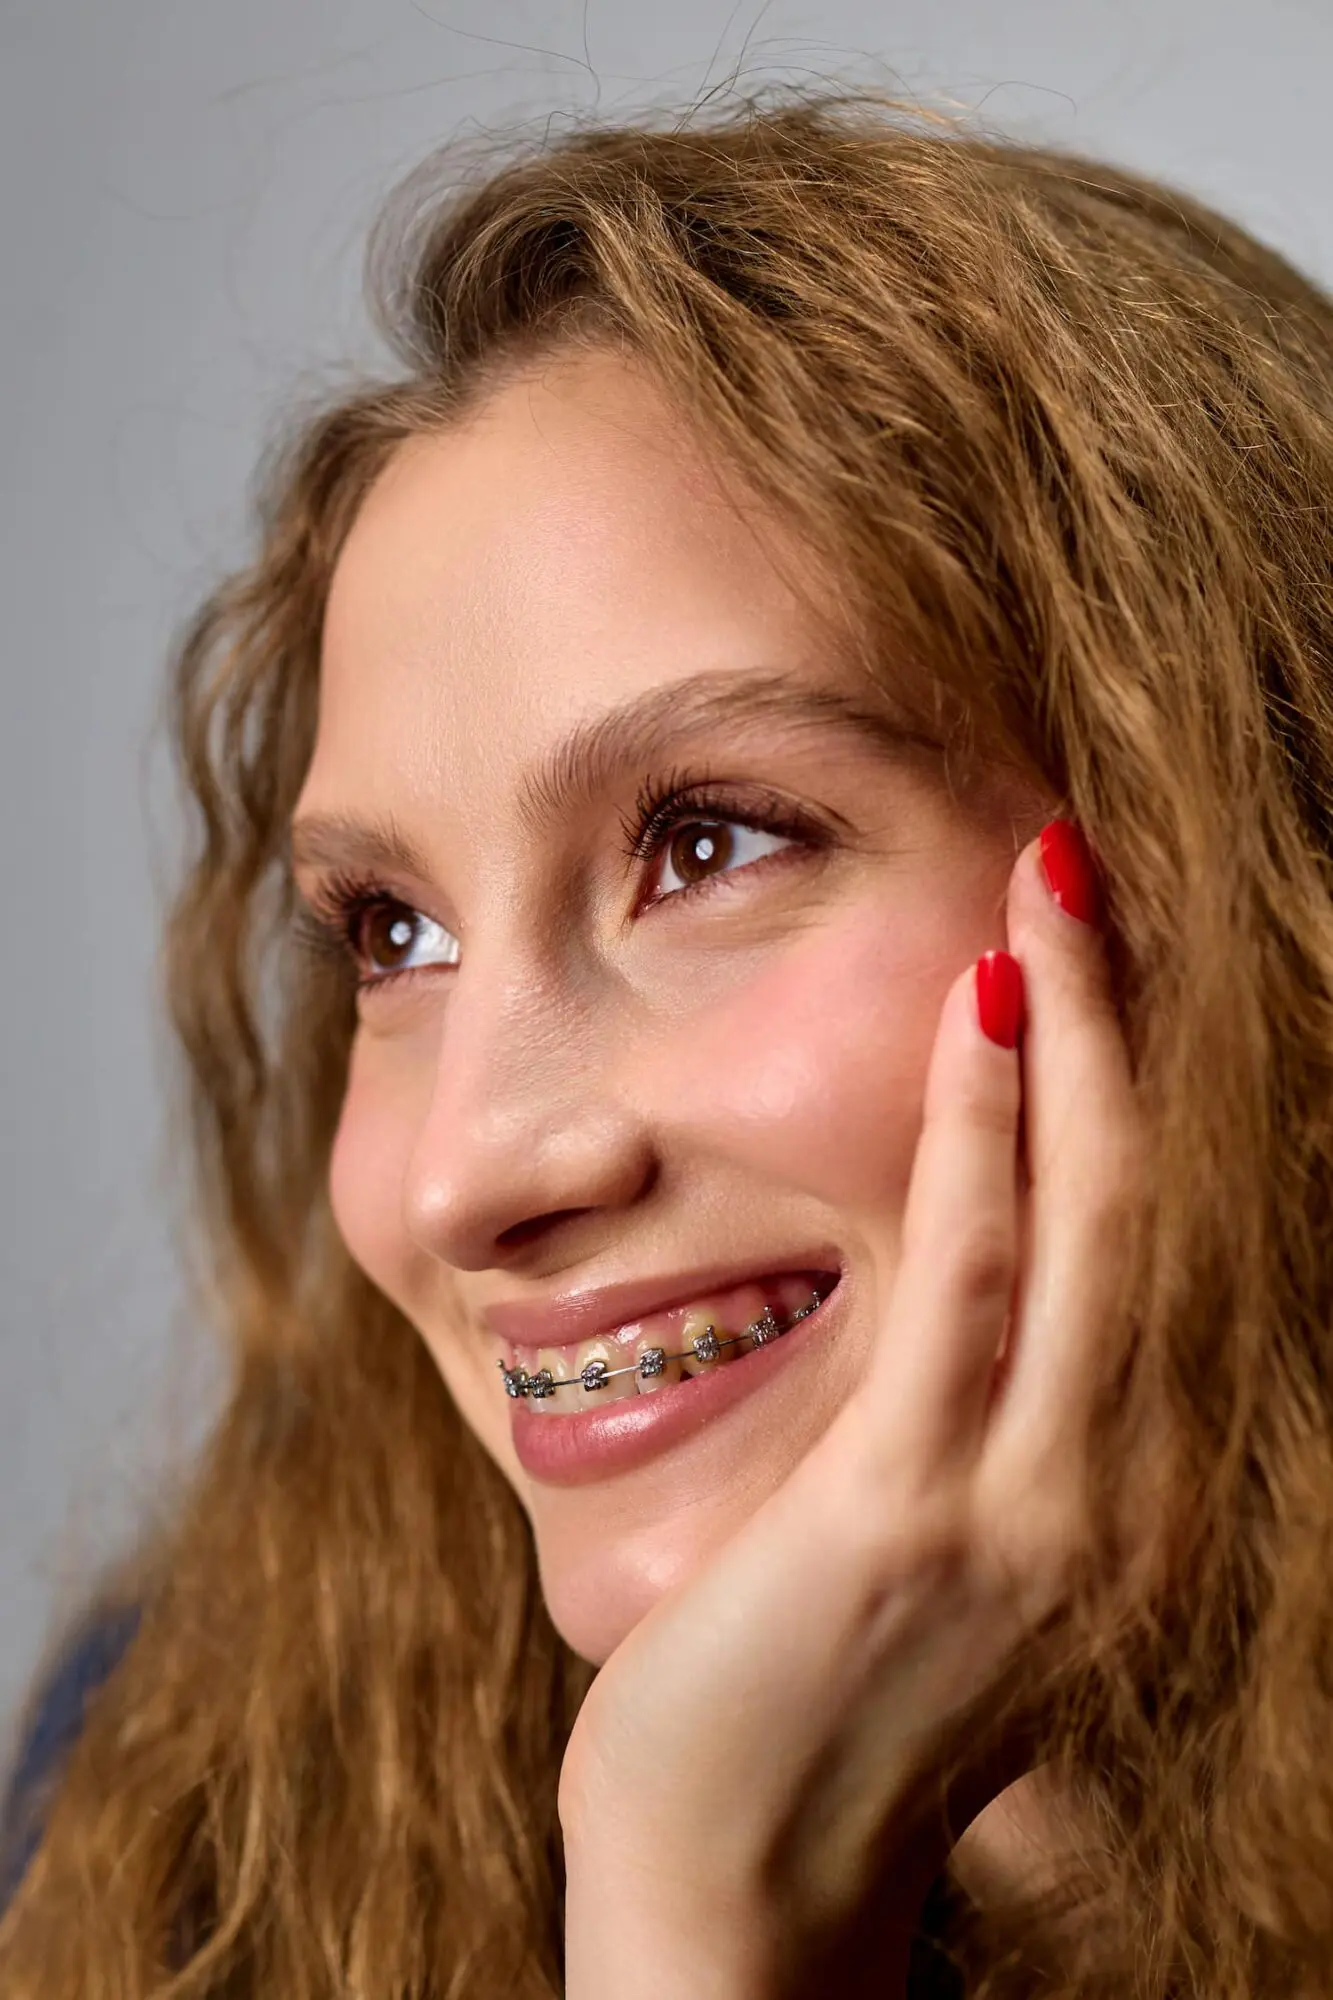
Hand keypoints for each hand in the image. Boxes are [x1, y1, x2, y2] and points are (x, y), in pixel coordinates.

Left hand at [560, 824, 1145, 1999]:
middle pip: (1151, 1200)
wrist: (738, 1885)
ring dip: (1072, 1031)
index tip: (1093, 953)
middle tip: (1078, 862)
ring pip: (1087, 1217)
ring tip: (1047, 883)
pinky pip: (972, 1285)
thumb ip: (983, 1414)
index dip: (1133, 1082)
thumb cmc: (814, 1699)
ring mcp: (1034, 1511)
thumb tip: (966, 1271)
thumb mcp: (940, 1546)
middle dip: (1123, 1016)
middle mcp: (1121, 1499)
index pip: (1152, 1241)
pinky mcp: (916, 1513)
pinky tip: (976, 1017)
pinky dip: (985, 1137)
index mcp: (1126, 1498)